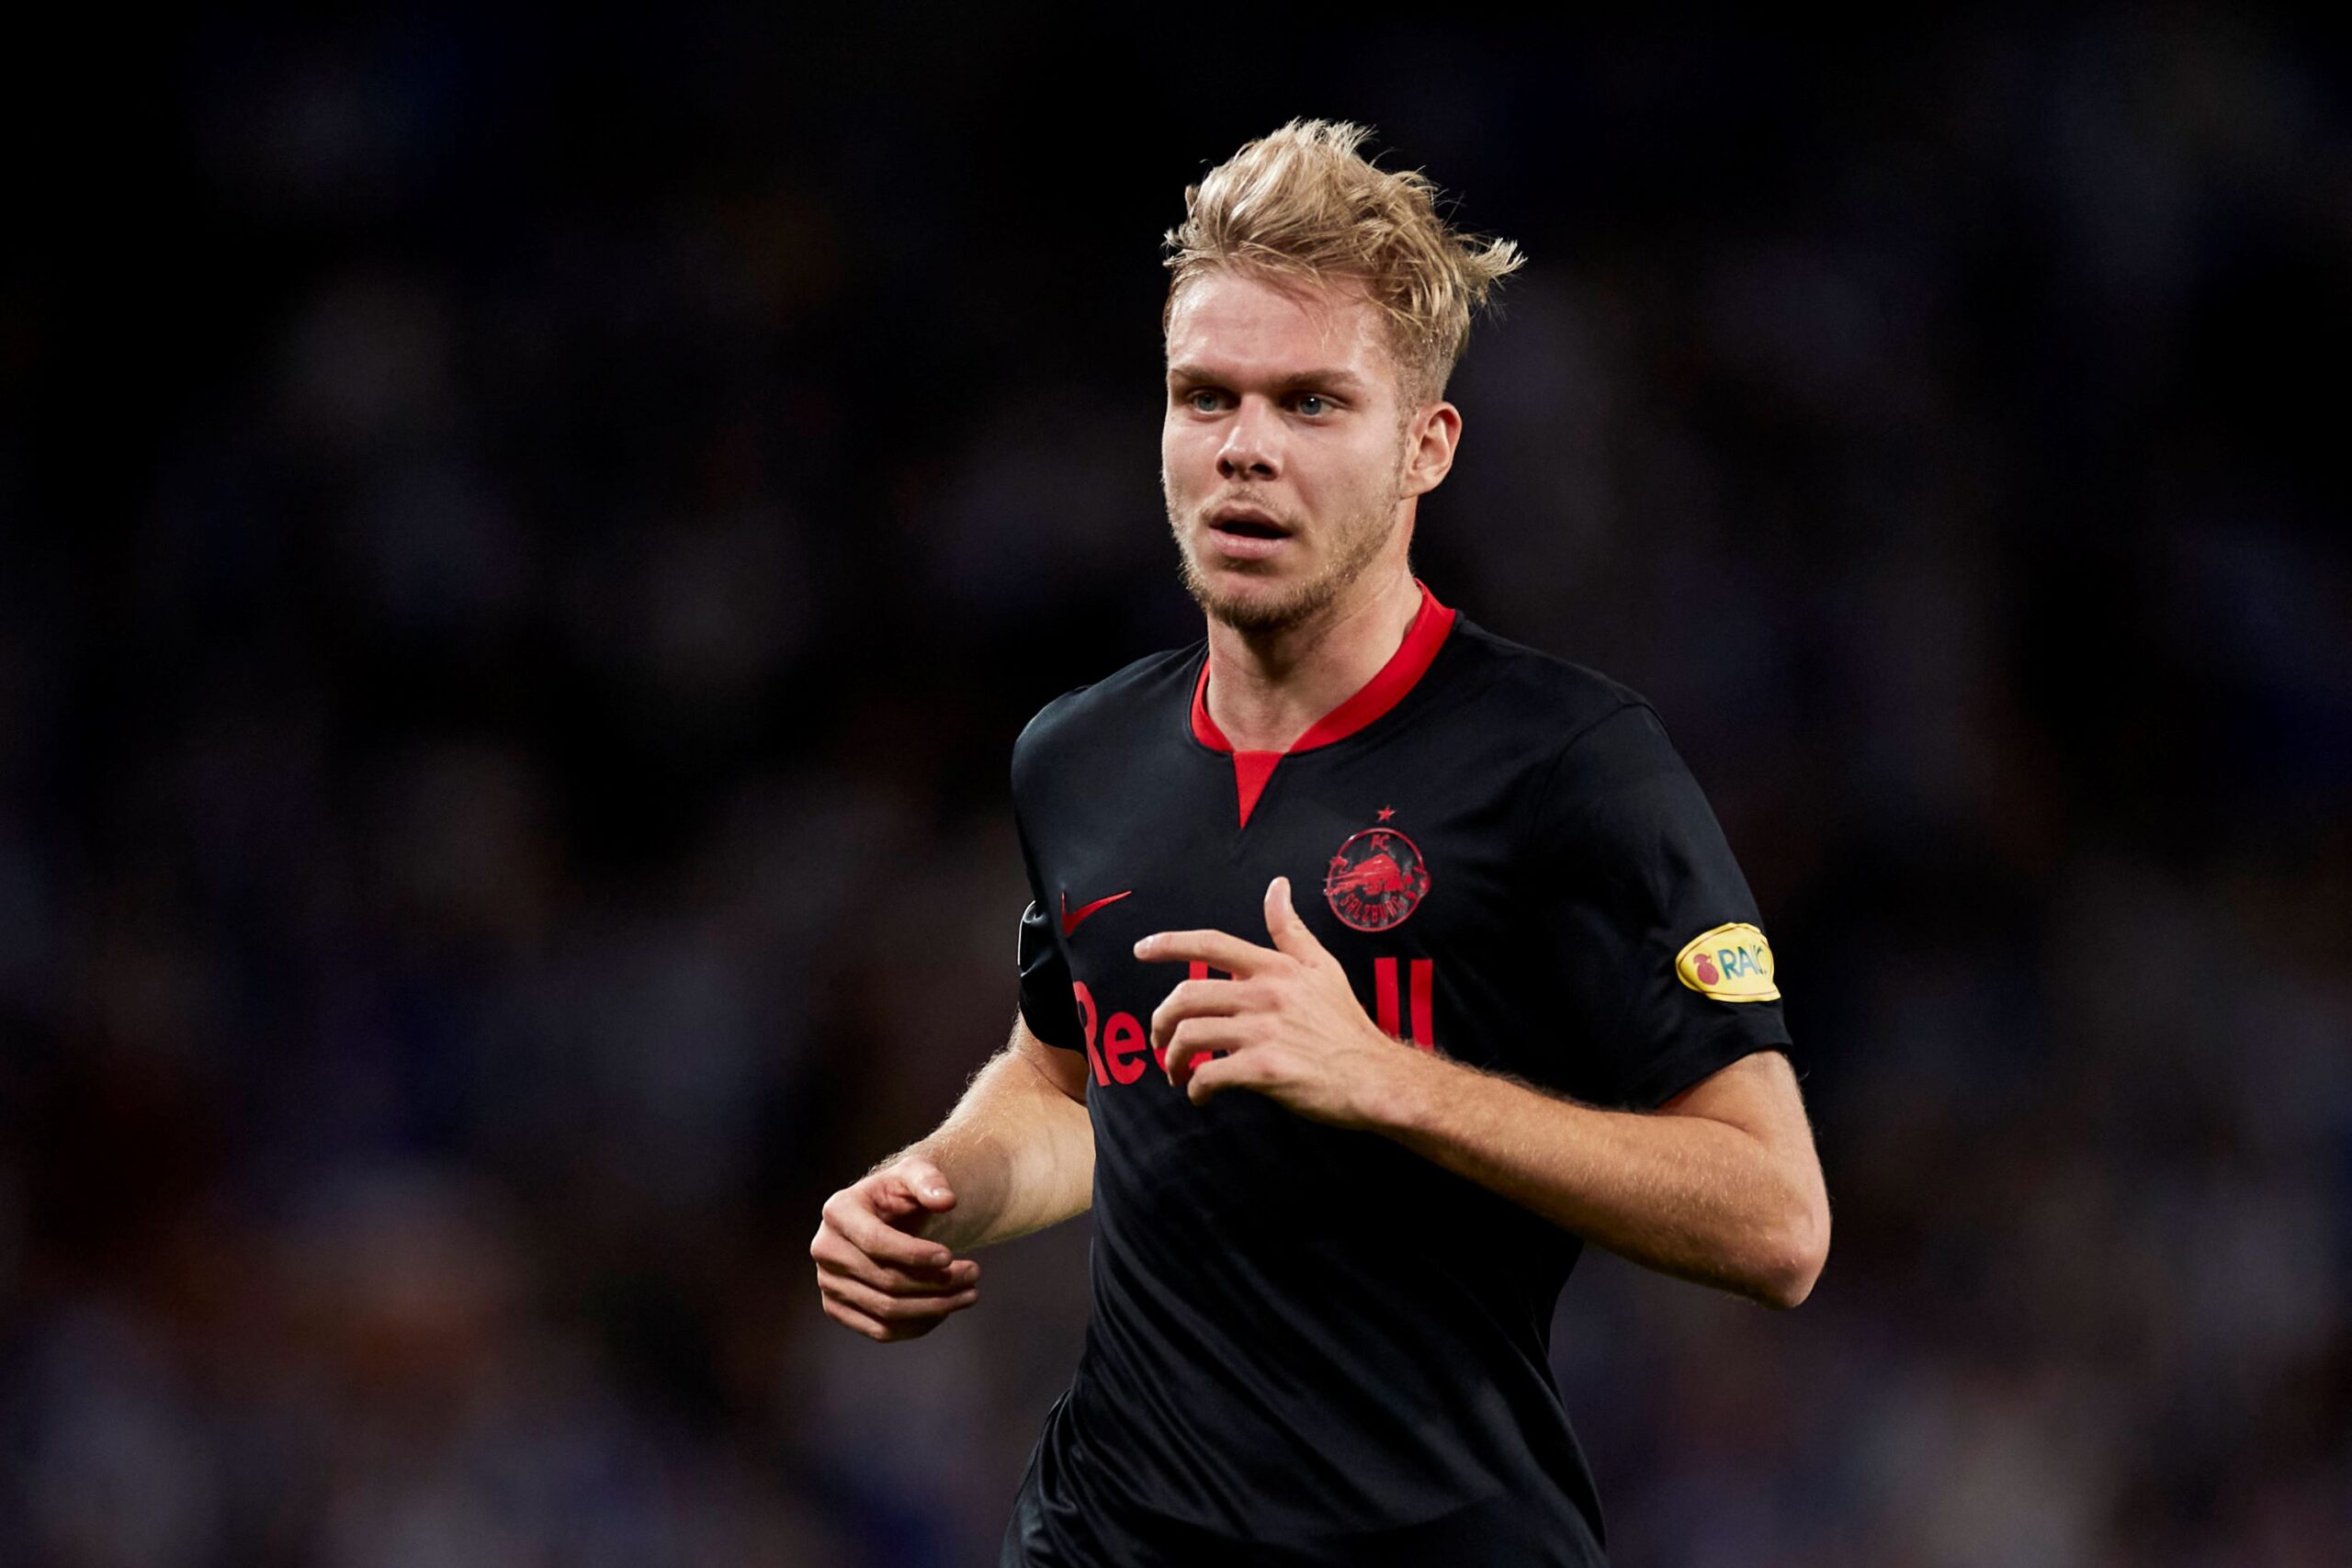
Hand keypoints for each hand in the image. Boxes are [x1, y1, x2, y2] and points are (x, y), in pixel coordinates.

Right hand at [810, 1154, 981, 1341]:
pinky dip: (918, 1325)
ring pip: (886, 1310)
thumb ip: (930, 1181)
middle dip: (936, 1282)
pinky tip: (945, 1309)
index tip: (951, 1256)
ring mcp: (828, 1283)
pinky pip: (880, 1331)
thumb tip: (946, 1201)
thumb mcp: (915, 1172)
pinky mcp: (837, 1309)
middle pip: (886, 1280)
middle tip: (974, 1274)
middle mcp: (825, 1249)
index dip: (915, 1254)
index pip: (875, 1241)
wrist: (884, 1217)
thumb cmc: (899, 1193)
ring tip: (970, 1294)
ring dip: (935, 1307)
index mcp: (837, 1211)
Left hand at [1136, 877, 1422, 1127]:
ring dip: (1172, 1058)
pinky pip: (1208, 1075)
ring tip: (1176, 1072)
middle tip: (1159, 1041)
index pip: (1211, 944)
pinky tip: (1200, 1095)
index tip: (1140, 949)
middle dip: (1160, 1021)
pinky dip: (1195, 1088)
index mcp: (1275, 968)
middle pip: (1186, 996)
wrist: (1374, 1076)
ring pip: (1189, 1036)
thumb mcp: (1323, 966)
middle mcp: (1264, 995)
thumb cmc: (1345, 1024)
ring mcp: (1263, 1033)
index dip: (1169, 944)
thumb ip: (1290, 930)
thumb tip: (1276, 886)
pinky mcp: (1264, 1071)